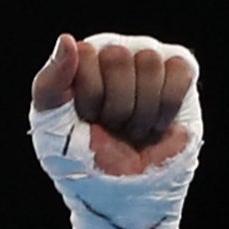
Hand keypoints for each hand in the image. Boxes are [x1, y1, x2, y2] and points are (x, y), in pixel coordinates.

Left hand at [30, 33, 194, 174]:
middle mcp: (115, 53)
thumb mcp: (51, 124)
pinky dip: (165, 109)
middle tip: (110, 125)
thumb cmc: (79, 155)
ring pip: (150, 64)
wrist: (116, 189)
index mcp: (79, 61)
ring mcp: (148, 60)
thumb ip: (49, 83)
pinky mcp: (179, 71)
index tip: (83, 118)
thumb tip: (67, 40)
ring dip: (139, 111)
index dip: (86, 96)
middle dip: (113, 104)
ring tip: (130, 128)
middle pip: (118, 56)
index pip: (86, 54)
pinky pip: (178, 73)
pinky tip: (154, 125)